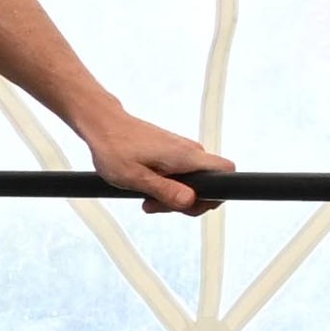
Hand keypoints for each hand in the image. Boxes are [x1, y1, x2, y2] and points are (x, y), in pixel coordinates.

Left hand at [83, 106, 235, 217]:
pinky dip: (167, 186)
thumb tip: (190, 201)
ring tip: (146, 199)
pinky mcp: (172, 154)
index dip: (218, 193)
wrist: (103, 125)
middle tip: (155, 205)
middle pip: (208, 184)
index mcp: (186, 156)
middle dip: (186, 201)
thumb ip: (165, 191)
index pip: (227, 171)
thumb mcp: (136, 178)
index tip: (191, 205)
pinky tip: (147, 189)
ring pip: (191, 182)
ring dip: (173, 196)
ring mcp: (181, 152)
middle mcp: (189, 152)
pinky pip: (180, 175)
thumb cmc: (115, 148)